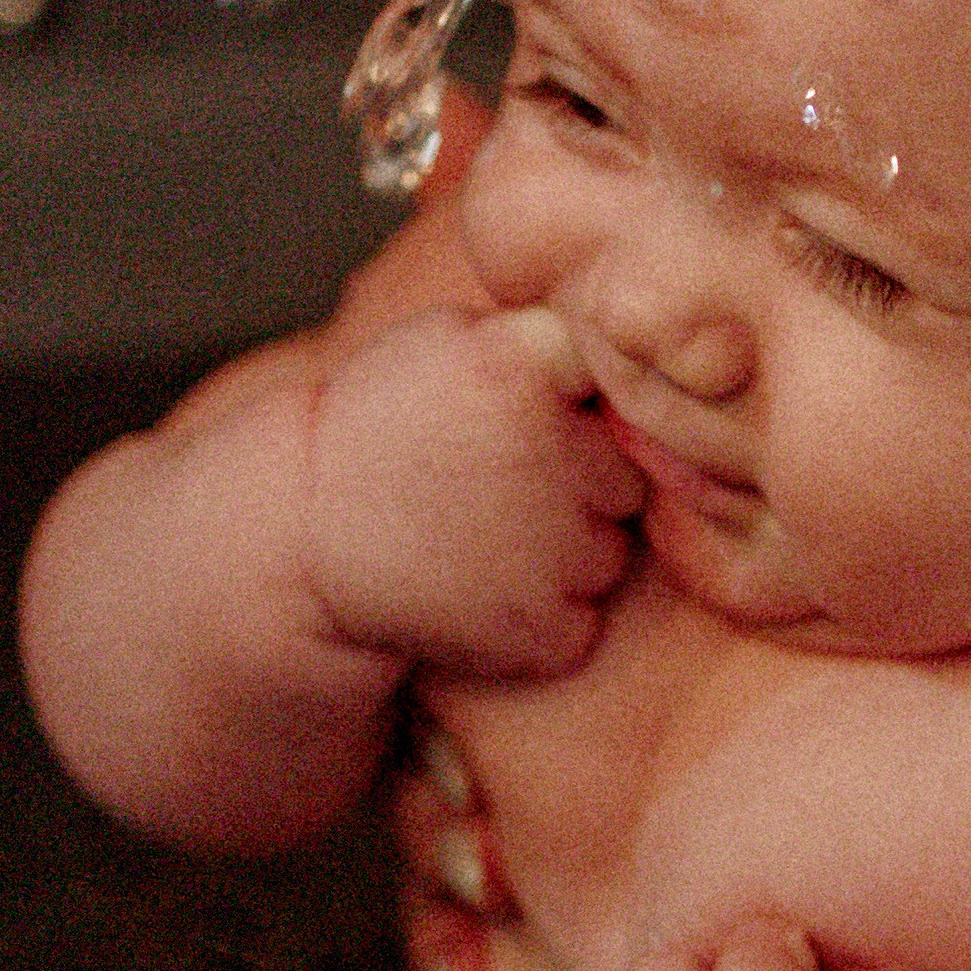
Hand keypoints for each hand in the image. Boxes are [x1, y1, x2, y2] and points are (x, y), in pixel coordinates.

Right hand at [303, 303, 640, 677]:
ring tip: (475, 535)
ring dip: (565, 551)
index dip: (572, 402)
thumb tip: (669, 347)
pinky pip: (582, 621)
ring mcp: (554, 549)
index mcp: (525, 362)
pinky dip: (543, 617)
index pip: (616, 378)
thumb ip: (545, 339)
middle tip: (489, 485)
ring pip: (611, 551)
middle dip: (578, 481)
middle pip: (626, 472)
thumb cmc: (383, 431)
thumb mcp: (449, 340)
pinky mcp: (546, 631)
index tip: (514, 411)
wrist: (302, 540)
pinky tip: (476, 590)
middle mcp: (552, 451)